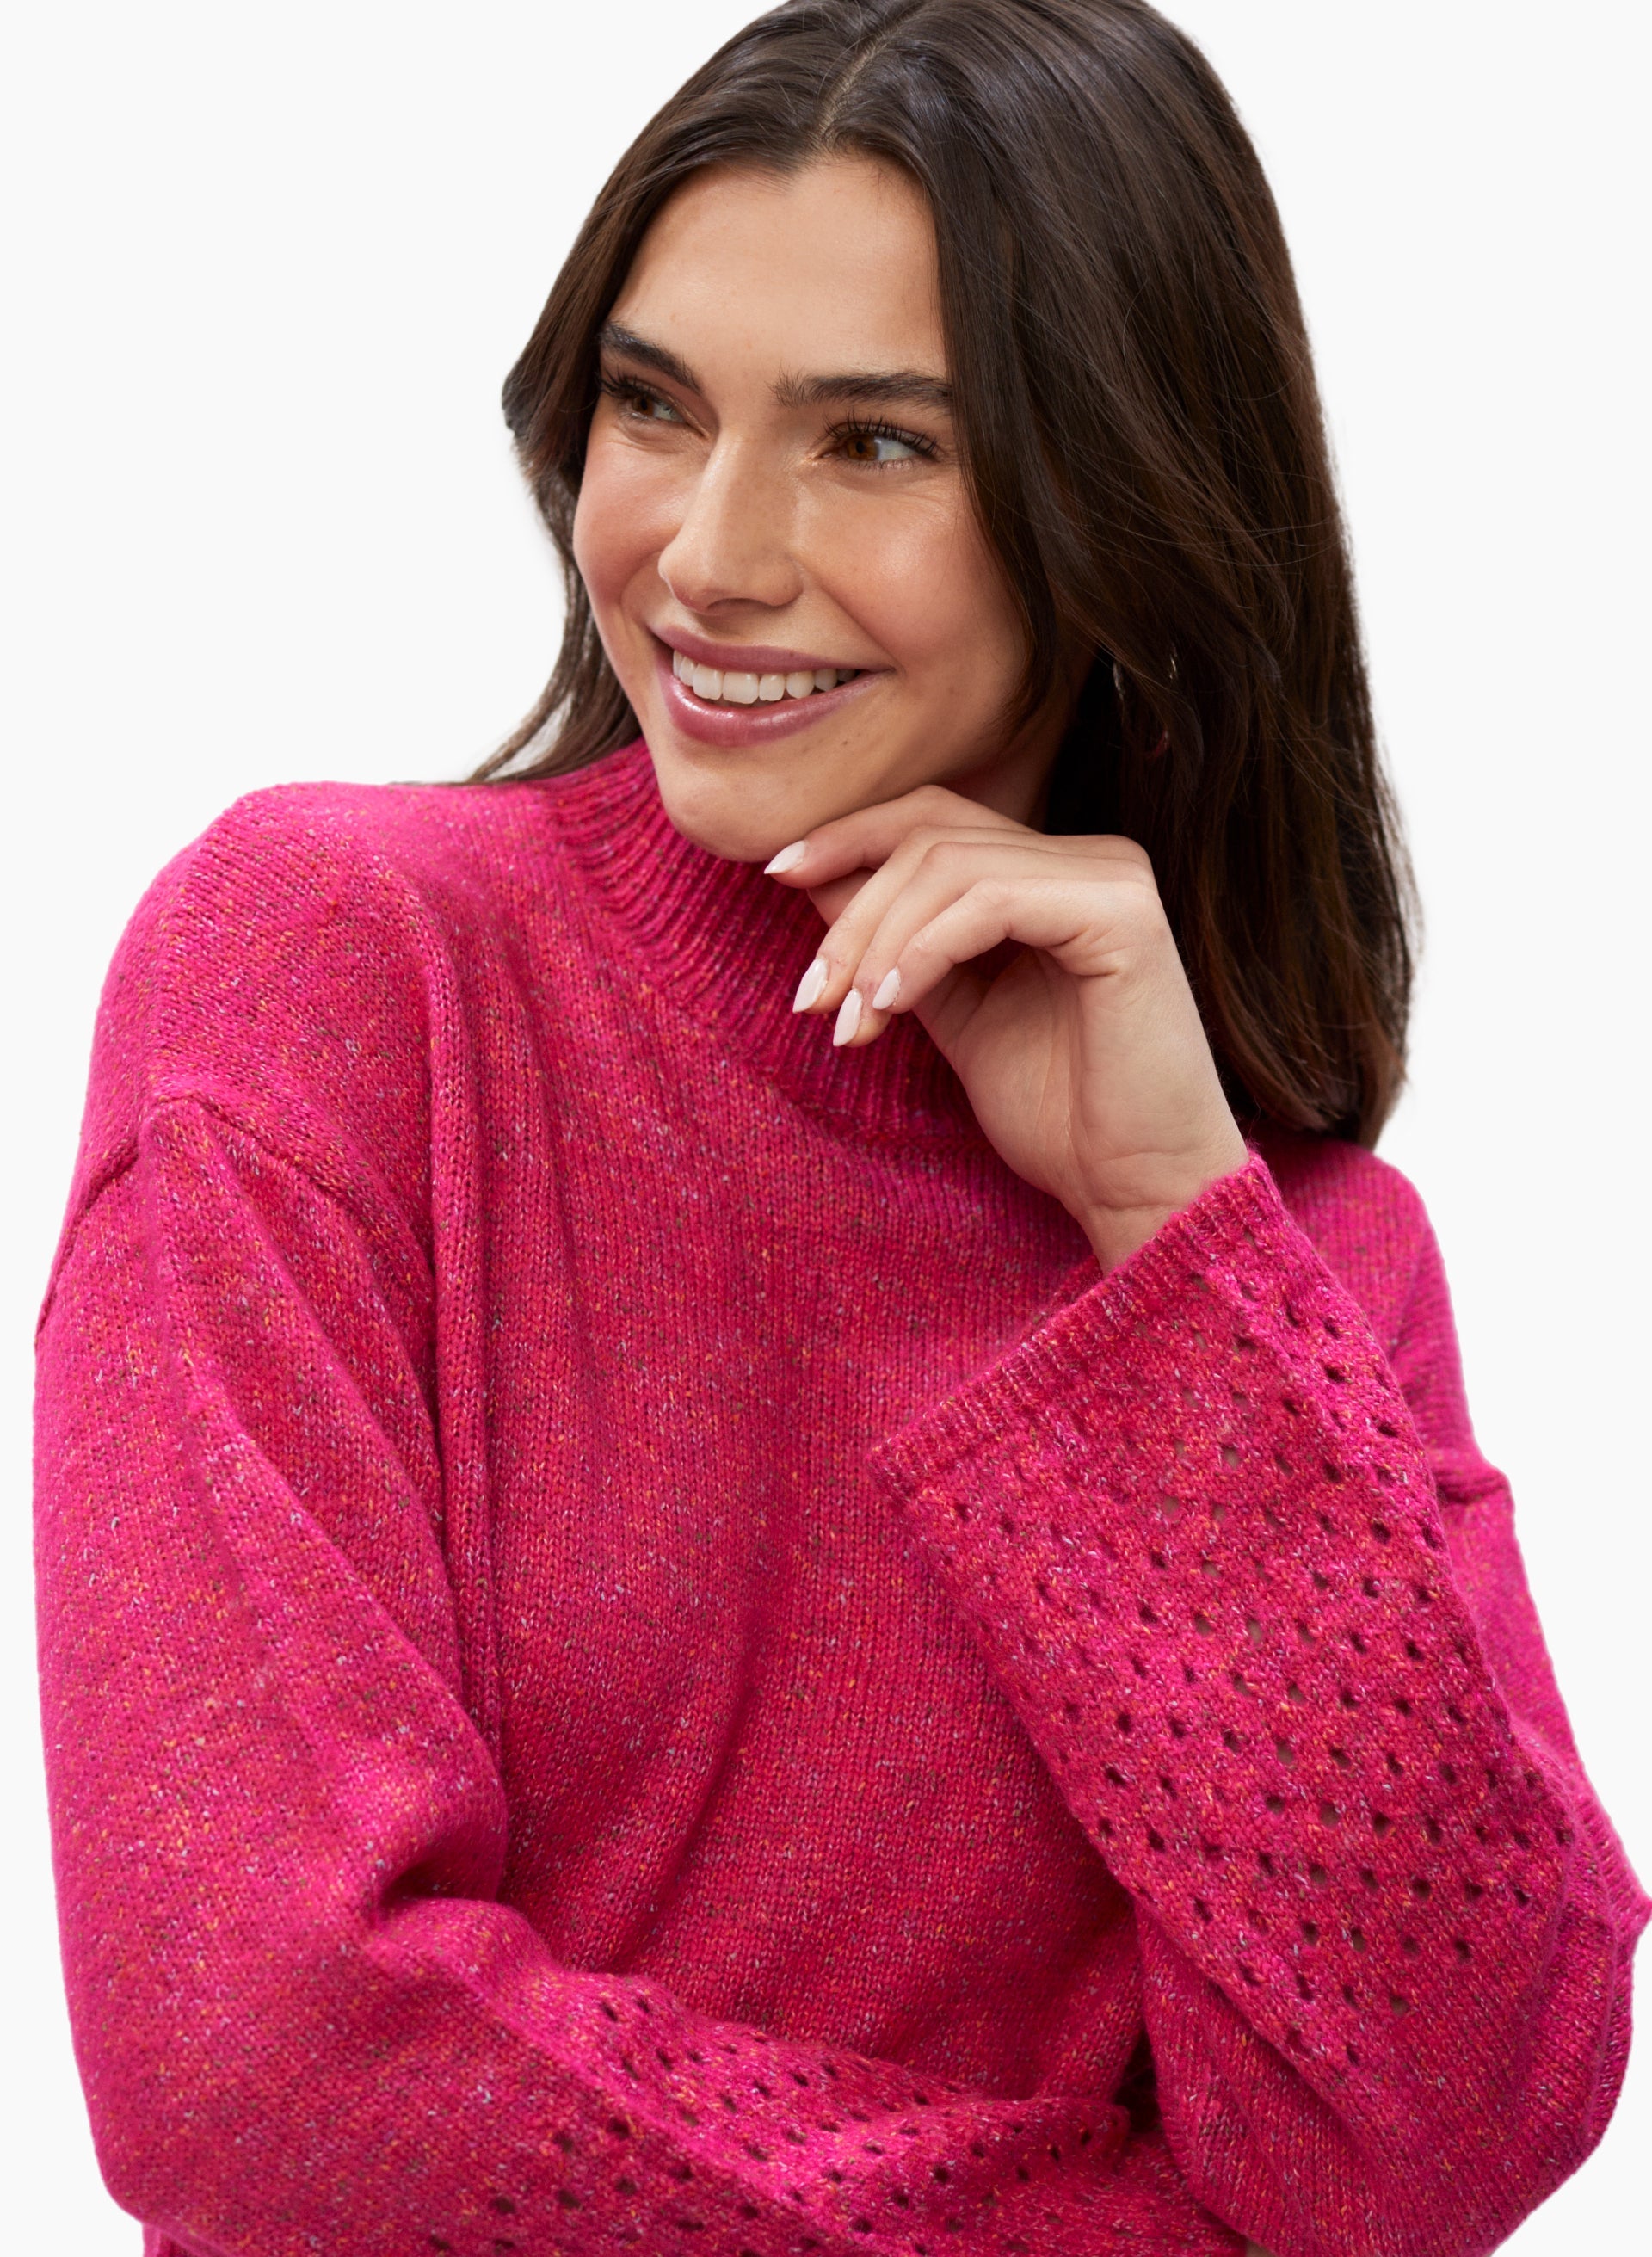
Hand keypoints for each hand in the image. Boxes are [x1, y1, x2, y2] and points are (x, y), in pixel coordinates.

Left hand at [766, 785, 1248, 1269]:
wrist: (1134, 1189)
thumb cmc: (1056, 1115)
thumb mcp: (949, 1011)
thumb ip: (894, 944)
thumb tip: (809, 877)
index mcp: (1052, 874)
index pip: (933, 818)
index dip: (850, 836)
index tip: (777, 875)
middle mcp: (1090, 859)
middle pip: (931, 831)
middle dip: (851, 906)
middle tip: (807, 996)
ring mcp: (1112, 878)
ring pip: (950, 864)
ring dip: (876, 942)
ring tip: (845, 1022)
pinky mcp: (1122, 913)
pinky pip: (991, 902)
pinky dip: (924, 950)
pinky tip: (891, 1007)